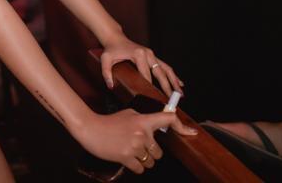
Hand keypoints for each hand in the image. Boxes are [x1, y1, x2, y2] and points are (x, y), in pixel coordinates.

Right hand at [75, 110, 196, 174]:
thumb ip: (144, 120)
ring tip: (130, 152)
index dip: (182, 126)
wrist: (90, 128)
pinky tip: (126, 159)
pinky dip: (135, 167)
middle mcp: (142, 133)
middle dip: (150, 153)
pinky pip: (140, 169)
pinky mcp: (126, 157)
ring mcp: (134, 145)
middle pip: (160, 152)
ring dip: (143, 161)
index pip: (168, 119)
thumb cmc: (109, 122)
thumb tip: (159, 124)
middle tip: (137, 148)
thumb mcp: (129, 114)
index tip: (191, 133)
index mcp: (143, 120)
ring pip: (151, 162)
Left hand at [100, 34, 182, 96]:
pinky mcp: (153, 56)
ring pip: (166, 69)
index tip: (155, 98)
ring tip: (180, 93)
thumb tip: (110, 86)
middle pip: (160, 73)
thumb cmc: (111, 49)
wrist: (115, 38)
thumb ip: (106, 73)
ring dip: (174, 81)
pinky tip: (179, 83)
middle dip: (167, 87)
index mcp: (138, 55)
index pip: (146, 75)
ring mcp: (152, 54)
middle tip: (171, 99)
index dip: (150, 88)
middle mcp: (148, 54)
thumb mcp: (106, 59)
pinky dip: (172, 75)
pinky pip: (165, 66)